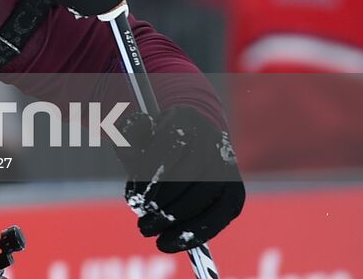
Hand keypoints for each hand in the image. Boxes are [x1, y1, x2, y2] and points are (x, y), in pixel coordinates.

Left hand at [114, 105, 244, 252]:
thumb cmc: (157, 141)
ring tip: (154, 235)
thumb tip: (127, 146)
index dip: (150, 175)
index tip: (134, 199)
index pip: (167, 147)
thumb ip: (129, 141)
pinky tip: (174, 242)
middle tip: (142, 225)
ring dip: (177, 222)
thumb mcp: (139, 135)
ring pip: (204, 197)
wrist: (196, 139)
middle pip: (188, 176)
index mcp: (184, 119)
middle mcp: (210, 140)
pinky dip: (196, 232)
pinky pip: (219, 215)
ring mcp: (227, 166)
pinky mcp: (235, 191)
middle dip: (162, 205)